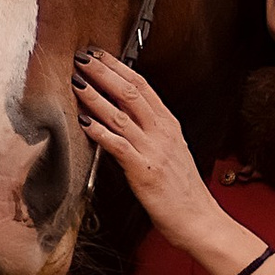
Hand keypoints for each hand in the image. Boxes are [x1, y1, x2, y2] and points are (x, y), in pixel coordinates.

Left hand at [75, 52, 235, 263]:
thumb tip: (122, 113)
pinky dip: (99, 131)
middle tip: (81, 57)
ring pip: (120, 114)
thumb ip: (150, 131)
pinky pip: (118, 145)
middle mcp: (162, 131)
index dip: (118, 66)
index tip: (98, 54)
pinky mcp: (143, 170)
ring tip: (76, 82)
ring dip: (95, 96)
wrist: (199, 219)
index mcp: (169, 124)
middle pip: (130, 92)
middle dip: (103, 72)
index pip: (142, 85)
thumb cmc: (182, 190)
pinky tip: (83, 121)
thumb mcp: (169, 151)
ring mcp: (153, 149)